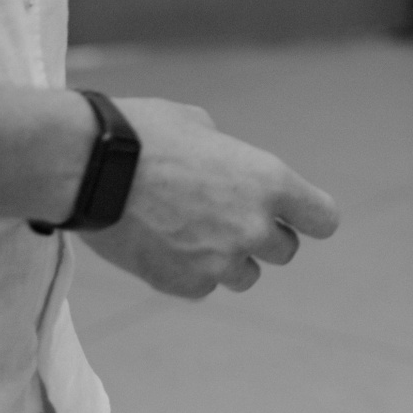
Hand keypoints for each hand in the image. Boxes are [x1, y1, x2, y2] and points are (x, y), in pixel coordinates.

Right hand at [77, 98, 338, 298]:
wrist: (88, 167)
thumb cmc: (143, 134)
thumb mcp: (199, 125)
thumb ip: (228, 155)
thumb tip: (226, 165)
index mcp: (269, 180)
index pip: (323, 219)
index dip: (309, 217)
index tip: (295, 216)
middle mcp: (253, 226)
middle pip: (285, 251)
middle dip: (262, 237)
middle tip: (227, 218)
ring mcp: (219, 260)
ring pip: (245, 276)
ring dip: (229, 260)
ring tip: (192, 233)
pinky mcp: (182, 284)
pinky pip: (202, 287)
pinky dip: (190, 273)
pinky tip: (165, 247)